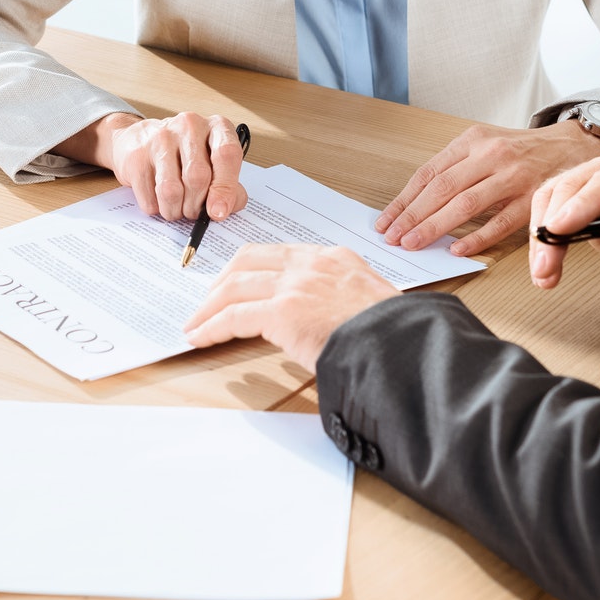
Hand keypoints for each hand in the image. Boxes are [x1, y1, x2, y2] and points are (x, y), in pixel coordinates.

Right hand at [60, 111, 248, 221]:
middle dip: (197, 207)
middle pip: (199, 179)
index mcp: (215, 127)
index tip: (218, 214)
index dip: (226, 189)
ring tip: (174, 212)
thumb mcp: (211, 169)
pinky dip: (154, 209)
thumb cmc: (183, 159)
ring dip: (175, 212)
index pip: (228, 156)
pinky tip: (154, 202)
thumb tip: (227, 210)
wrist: (136, 141)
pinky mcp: (135, 153)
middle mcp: (189, 124)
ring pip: (174, 190)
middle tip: (192, 216)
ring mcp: (159, 136)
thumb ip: (229, 189)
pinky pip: (149, 196)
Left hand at [184, 245, 398, 367]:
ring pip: (234, 286)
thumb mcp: (369, 305)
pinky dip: (211, 327)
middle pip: (248, 260)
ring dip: (208, 307)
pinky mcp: (284, 311)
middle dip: (221, 282)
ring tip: (196, 324)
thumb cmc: (394, 335)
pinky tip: (200, 338)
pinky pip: (233, 316)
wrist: (403, 345)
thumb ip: (341, 302)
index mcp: (334, 259)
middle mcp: (312, 263)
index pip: (278, 254)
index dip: (249, 269)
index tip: (234, 282)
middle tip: (207, 302)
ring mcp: (296, 284)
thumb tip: (321, 322)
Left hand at [376, 122, 599, 256]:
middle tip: (393, 238)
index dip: (404, 200)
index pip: (429, 173)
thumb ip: (456, 168)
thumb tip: (416, 204)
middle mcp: (491, 155)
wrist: (572, 145)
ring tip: (414, 244)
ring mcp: (514, 176)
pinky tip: (457, 250)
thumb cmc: (521, 151)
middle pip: (442, 189)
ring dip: (435, 228)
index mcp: (474, 141)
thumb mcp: (486, 144)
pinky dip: (476, 237)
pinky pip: (500, 222)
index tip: (385, 221)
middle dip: (412, 216)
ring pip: (466, 205)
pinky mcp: (534, 197)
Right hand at [527, 144, 599, 289]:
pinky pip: (553, 209)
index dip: (584, 203)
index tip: (561, 227)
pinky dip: (544, 237)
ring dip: (543, 234)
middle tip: (546, 265)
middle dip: (554, 225)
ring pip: (556, 194)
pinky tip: (545, 263)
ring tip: (544, 271)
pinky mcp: (584, 197)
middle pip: (576, 184)